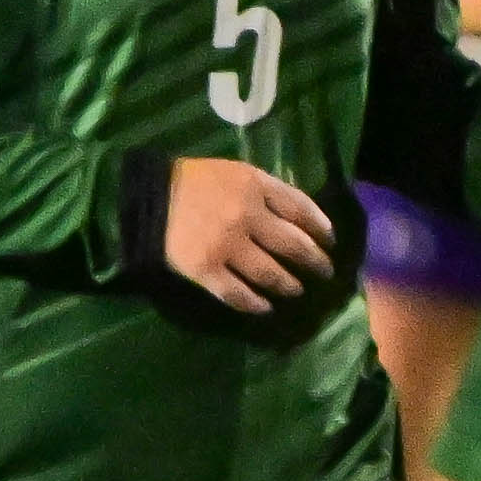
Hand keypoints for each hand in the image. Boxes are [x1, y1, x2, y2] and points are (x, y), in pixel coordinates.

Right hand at [165, 156, 335, 312]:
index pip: (301, 211)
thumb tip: (306, 218)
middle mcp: (246, 217)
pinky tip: (265, 307)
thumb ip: (272, 191)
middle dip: (315, 261)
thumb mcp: (241, 173)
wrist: (150, 196)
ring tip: (297, 289)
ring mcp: (226, 246)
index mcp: (256, 188)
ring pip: (269, 273)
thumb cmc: (199, 181)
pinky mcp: (205, 269)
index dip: (321, 229)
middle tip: (325, 271)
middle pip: (293, 246)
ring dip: (288, 284)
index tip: (330, 242)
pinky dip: (254, 303)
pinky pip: (237, 293)